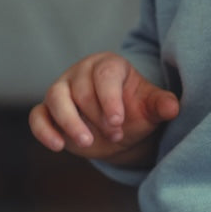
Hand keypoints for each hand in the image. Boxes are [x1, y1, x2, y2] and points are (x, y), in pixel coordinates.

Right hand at [29, 51, 178, 165]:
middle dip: (96, 116)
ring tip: (87, 143)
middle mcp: (81, 73)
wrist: (118, 127)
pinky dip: (44, 130)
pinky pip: (38, 116)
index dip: (109, 99)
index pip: (103, 76)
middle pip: (80, 90)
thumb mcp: (150, 108)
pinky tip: (58, 146)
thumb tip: (172, 107)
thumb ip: (160, 105)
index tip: (118, 122)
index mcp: (108, 65)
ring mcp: (61, 90)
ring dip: (69, 122)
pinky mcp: (48, 111)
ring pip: (55, 98)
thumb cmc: (134, 111)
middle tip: (116, 135)